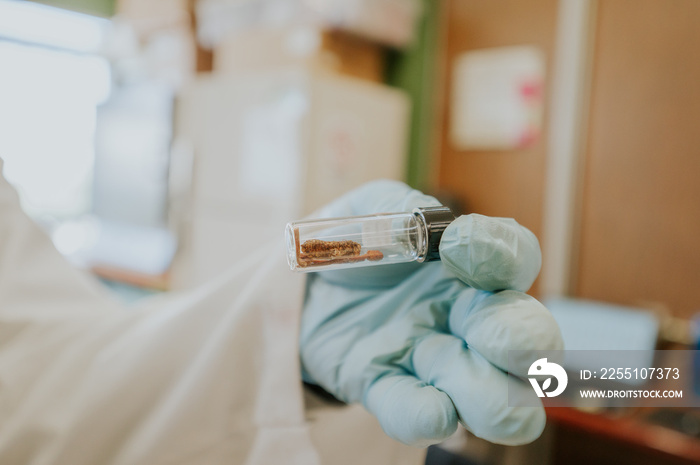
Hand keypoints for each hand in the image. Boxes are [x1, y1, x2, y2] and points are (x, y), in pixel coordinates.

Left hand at [299, 180, 562, 446]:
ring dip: (492, 398)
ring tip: (484, 398)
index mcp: (468, 264)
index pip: (515, 257)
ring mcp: (430, 358)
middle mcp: (464, 316)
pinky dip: (426, 416)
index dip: (504, 255)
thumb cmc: (353, 242)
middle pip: (523, 336)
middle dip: (527, 344)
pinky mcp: (386, 386)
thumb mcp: (369, 209)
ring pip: (488, 392)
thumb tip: (416, 230)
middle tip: (520, 350)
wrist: (306, 287)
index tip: (463, 247)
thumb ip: (393, 208)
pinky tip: (432, 414)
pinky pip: (414, 412)